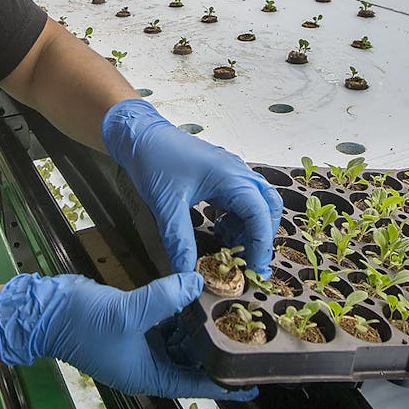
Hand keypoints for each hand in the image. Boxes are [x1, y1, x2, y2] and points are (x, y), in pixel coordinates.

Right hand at [0, 272, 255, 400]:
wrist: (45, 311)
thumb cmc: (81, 324)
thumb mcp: (128, 312)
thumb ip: (164, 299)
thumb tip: (195, 283)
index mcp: (147, 376)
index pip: (195, 385)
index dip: (223, 384)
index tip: (250, 382)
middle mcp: (146, 365)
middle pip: (190, 363)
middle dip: (213, 349)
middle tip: (242, 334)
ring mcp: (139, 345)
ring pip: (180, 341)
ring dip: (198, 327)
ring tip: (223, 311)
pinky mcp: (133, 326)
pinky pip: (165, 324)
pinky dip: (180, 313)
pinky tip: (194, 296)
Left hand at [102, 98, 281, 277]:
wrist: (140, 135)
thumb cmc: (154, 159)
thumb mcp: (166, 205)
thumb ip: (179, 241)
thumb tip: (186, 273)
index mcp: (229, 176)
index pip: (260, 214)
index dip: (261, 245)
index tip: (253, 270)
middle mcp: (237, 172)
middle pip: (268, 208)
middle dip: (262, 237)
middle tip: (247, 262)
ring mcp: (231, 172)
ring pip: (258, 203)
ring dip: (250, 228)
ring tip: (230, 247)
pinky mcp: (222, 175)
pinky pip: (243, 199)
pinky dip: (238, 218)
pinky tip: (220, 229)